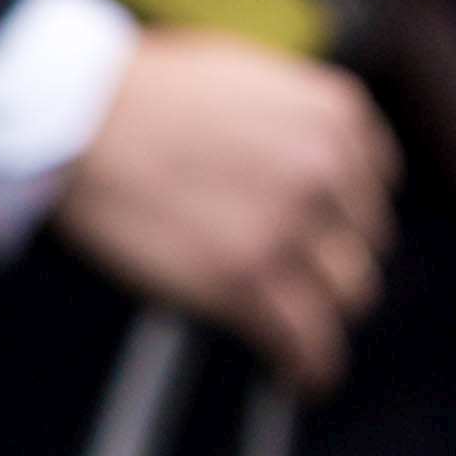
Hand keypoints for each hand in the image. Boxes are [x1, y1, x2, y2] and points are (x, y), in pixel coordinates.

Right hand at [55, 28, 399, 393]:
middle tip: (300, 284)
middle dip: (333, 264)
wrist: (79, 118)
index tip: (328, 238)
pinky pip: (306, 338)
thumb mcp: (253, 77)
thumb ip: (297, 121)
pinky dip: (311, 366)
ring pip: (348, 294)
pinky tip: (303, 378)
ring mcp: (289, 224)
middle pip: (364, 242)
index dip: (347, 218)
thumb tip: (309, 162)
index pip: (376, 185)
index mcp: (336, 116)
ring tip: (304, 335)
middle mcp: (327, 168)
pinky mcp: (244, 276)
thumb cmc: (144, 93)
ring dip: (325, 315)